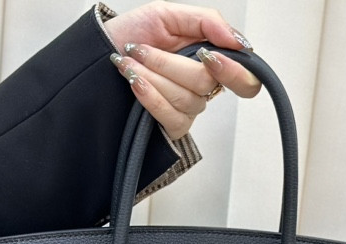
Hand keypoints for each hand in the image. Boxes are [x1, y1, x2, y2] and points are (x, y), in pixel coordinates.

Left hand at [104, 1, 261, 139]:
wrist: (99, 52)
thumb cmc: (132, 34)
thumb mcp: (168, 15)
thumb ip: (208, 22)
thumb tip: (237, 41)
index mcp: (210, 60)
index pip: (245, 80)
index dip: (234, 72)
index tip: (207, 56)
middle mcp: (202, 87)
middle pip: (206, 84)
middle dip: (169, 64)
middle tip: (143, 50)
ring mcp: (188, 108)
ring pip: (186, 99)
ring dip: (152, 76)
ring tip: (129, 61)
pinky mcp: (171, 126)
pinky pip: (172, 118)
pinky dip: (150, 96)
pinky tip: (135, 81)